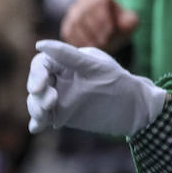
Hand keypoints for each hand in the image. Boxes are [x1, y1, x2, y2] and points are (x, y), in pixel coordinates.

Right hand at [27, 40, 166, 135]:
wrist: (135, 108)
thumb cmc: (118, 82)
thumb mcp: (95, 67)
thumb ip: (68, 56)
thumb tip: (40, 44)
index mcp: (67, 62)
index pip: (42, 64)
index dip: (36, 74)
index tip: (39, 87)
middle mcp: (60, 79)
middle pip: (36, 83)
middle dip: (38, 93)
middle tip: (50, 102)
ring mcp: (60, 97)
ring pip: (37, 101)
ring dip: (36, 108)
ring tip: (44, 116)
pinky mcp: (62, 114)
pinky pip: (44, 117)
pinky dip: (37, 122)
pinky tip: (36, 128)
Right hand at [61, 0, 138, 49]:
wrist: (111, 34)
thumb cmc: (121, 25)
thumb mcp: (131, 22)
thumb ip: (130, 21)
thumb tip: (124, 25)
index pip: (99, 1)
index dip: (103, 18)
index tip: (109, 33)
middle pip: (84, 12)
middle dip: (94, 30)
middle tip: (103, 43)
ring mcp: (73, 12)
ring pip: (74, 23)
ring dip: (86, 37)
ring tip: (97, 47)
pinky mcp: (67, 25)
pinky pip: (68, 32)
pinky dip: (77, 41)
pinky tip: (87, 48)